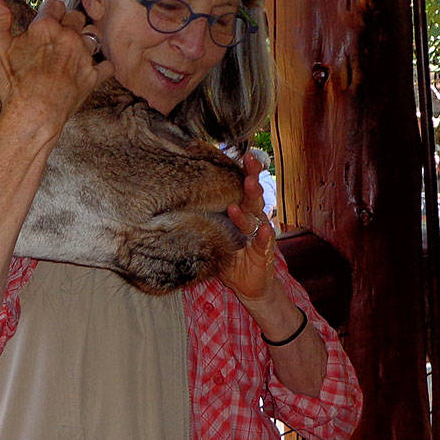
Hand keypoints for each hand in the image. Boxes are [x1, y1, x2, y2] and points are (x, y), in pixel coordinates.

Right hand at [0, 0, 113, 142]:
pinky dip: (100, 66)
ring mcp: (84, 56)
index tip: (46, 20)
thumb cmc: (15, 85)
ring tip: (72, 51)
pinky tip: (88, 69)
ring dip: (84, 40)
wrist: (33, 115)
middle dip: (68, 23)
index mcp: (46, 27)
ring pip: (92, 36)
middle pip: (76, 17)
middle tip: (57, 36)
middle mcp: (69, 37)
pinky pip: (106, 64)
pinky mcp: (93, 76)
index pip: (55, 5)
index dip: (49, 12)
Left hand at [219, 151, 276, 302]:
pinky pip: (264, 243)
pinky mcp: (264, 254)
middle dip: (250, 177)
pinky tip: (264, 228)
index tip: (241, 152)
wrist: (249, 287)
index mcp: (240, 213)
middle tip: (248, 161)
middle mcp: (251, 220)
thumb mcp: (214, 236)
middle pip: (252, 195)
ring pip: (257, 214)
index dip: (243, 171)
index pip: (241, 189)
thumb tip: (175, 202)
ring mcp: (259, 235)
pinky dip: (264, 236)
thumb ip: (204, 220)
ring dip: (253, 200)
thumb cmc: (229, 257)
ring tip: (249, 186)